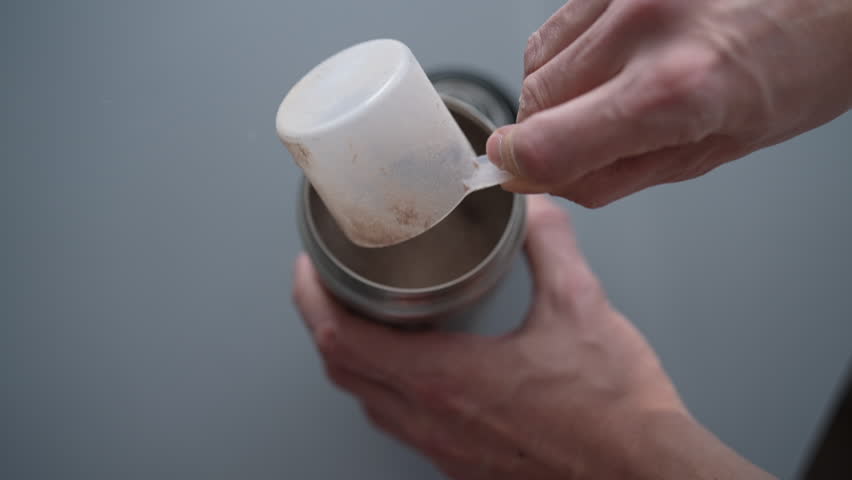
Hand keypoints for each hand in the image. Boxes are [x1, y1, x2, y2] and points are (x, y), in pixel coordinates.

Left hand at [293, 196, 773, 479]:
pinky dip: (387, 386)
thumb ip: (551, 247)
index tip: (307, 269)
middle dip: (322, 321)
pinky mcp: (462, 464)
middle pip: (342, 370)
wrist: (642, 475)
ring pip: (368, 401)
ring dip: (353, 357)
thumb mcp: (580, 310)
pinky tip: (416, 367)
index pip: (340, 339)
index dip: (310, 298)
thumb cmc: (613, 411)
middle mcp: (431, 419)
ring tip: (363, 318)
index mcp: (444, 379)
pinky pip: (401, 423)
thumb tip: (533, 209)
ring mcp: (442, 448)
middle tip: (326, 285)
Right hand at [486, 0, 851, 206]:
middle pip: (533, 101)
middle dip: (546, 133)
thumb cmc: (802, 62)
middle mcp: (643, 26)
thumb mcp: (718, 148)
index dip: (517, 169)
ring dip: (554, 91)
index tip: (512, 173)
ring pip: (537, 59)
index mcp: (675, 90)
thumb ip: (620, 172)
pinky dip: (570, 52)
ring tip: (611, 91)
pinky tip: (612, 57)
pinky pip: (559, 22)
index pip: (546, 146)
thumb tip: (550, 181)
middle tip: (589, 138)